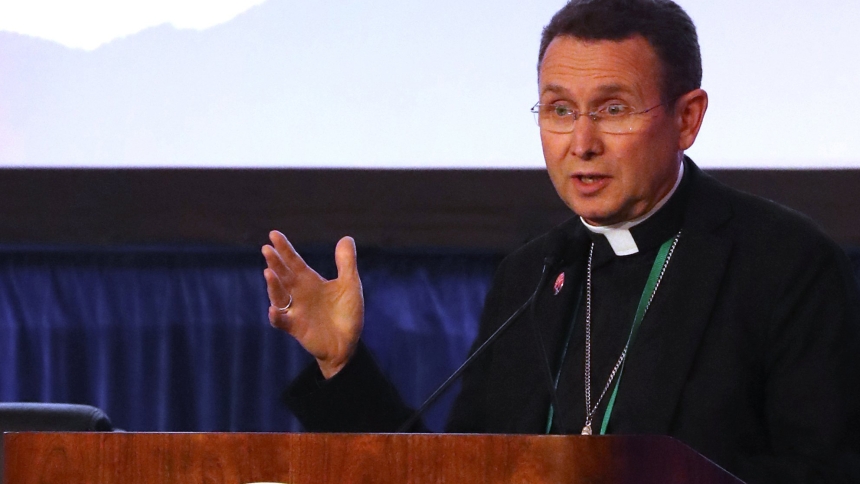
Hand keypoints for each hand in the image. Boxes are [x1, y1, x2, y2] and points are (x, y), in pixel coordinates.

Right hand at [262, 231, 363, 378]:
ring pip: (279, 296)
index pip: (294, 262)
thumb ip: (346, 263)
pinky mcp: (296, 328)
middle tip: (266, 248)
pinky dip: (276, 316)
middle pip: (284, 275)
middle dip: (275, 262)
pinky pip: (282, 321)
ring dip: (273, 285)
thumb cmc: (347, 313)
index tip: (273, 234)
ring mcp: (296, 311)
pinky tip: (273, 309)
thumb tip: (346, 237)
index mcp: (310, 282)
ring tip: (269, 272)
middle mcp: (299, 294)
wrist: (347, 343)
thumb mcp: (350, 285)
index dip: (284, 249)